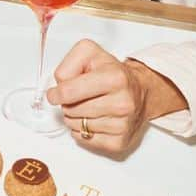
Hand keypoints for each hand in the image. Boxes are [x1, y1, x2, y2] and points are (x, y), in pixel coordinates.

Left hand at [45, 39, 184, 154]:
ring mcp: (122, 124)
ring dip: (74, 117)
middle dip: (67, 104)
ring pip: (76, 126)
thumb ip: (68, 65)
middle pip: (71, 110)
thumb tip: (58, 89)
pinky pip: (85, 139)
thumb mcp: (89, 53)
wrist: (141, 90)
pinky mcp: (120, 142)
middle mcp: (122, 102)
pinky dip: (83, 131)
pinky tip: (93, 119)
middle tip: (78, 96)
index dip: (55, 94)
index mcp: (115, 78)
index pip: (69, 92)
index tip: (54, 94)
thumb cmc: (113, 72)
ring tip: (87, 106)